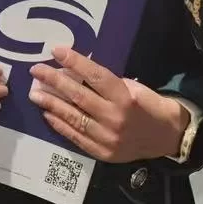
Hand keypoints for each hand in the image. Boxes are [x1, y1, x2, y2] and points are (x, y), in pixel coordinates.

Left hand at [29, 44, 187, 164]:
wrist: (167, 137)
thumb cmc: (149, 106)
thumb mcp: (133, 87)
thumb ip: (107, 84)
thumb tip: (77, 73)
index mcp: (125, 97)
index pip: (95, 76)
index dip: (74, 62)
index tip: (56, 51)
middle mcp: (114, 118)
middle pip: (79, 96)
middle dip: (54, 81)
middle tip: (36, 71)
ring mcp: (107, 138)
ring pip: (73, 118)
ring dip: (51, 104)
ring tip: (35, 93)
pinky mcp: (102, 152)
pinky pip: (76, 137)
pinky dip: (60, 125)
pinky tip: (48, 114)